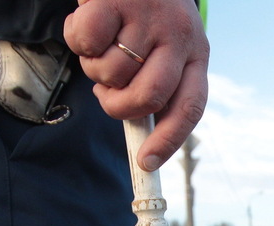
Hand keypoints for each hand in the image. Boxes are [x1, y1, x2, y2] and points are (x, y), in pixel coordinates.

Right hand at [65, 0, 208, 171]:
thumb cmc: (139, 15)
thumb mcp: (160, 48)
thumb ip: (154, 85)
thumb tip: (141, 139)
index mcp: (195, 52)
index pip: (190, 106)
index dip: (169, 139)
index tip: (147, 162)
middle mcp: (179, 34)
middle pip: (150, 96)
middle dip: (119, 107)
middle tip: (105, 94)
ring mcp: (149, 16)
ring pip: (113, 71)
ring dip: (94, 67)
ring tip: (100, 46)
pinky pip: (87, 41)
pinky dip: (78, 40)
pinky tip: (87, 23)